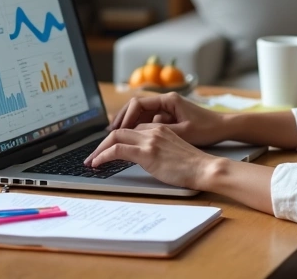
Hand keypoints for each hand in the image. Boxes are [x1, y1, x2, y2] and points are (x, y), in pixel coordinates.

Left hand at [84, 124, 221, 189]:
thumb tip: (145, 157)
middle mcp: (153, 130)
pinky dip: (103, 155)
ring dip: (99, 149)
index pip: (132, 128)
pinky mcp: (147, 152)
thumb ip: (159, 149)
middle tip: (92, 155)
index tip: (107, 149)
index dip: (116, 139)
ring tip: (91, 161)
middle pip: (120, 130)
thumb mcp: (173, 151)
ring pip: (115, 137)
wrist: (205, 168)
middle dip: (102, 143)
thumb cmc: (193, 165)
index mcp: (160, 128)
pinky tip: (97, 163)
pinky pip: (117, 150)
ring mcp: (149, 140)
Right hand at [110, 92, 227, 146]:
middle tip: (109, 133)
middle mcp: (165, 101)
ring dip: (127, 124)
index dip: (125, 117)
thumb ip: (159, 131)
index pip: (138, 103)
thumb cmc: (207, 129)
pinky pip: (147, 120)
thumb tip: (136, 134)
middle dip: (121, 119)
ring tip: (115, 137)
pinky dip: (137, 128)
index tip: (117, 130)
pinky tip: (131, 139)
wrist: (224, 128)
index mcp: (168, 100)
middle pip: (135, 107)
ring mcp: (167, 108)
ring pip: (140, 114)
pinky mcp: (169, 117)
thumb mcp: (183, 132)